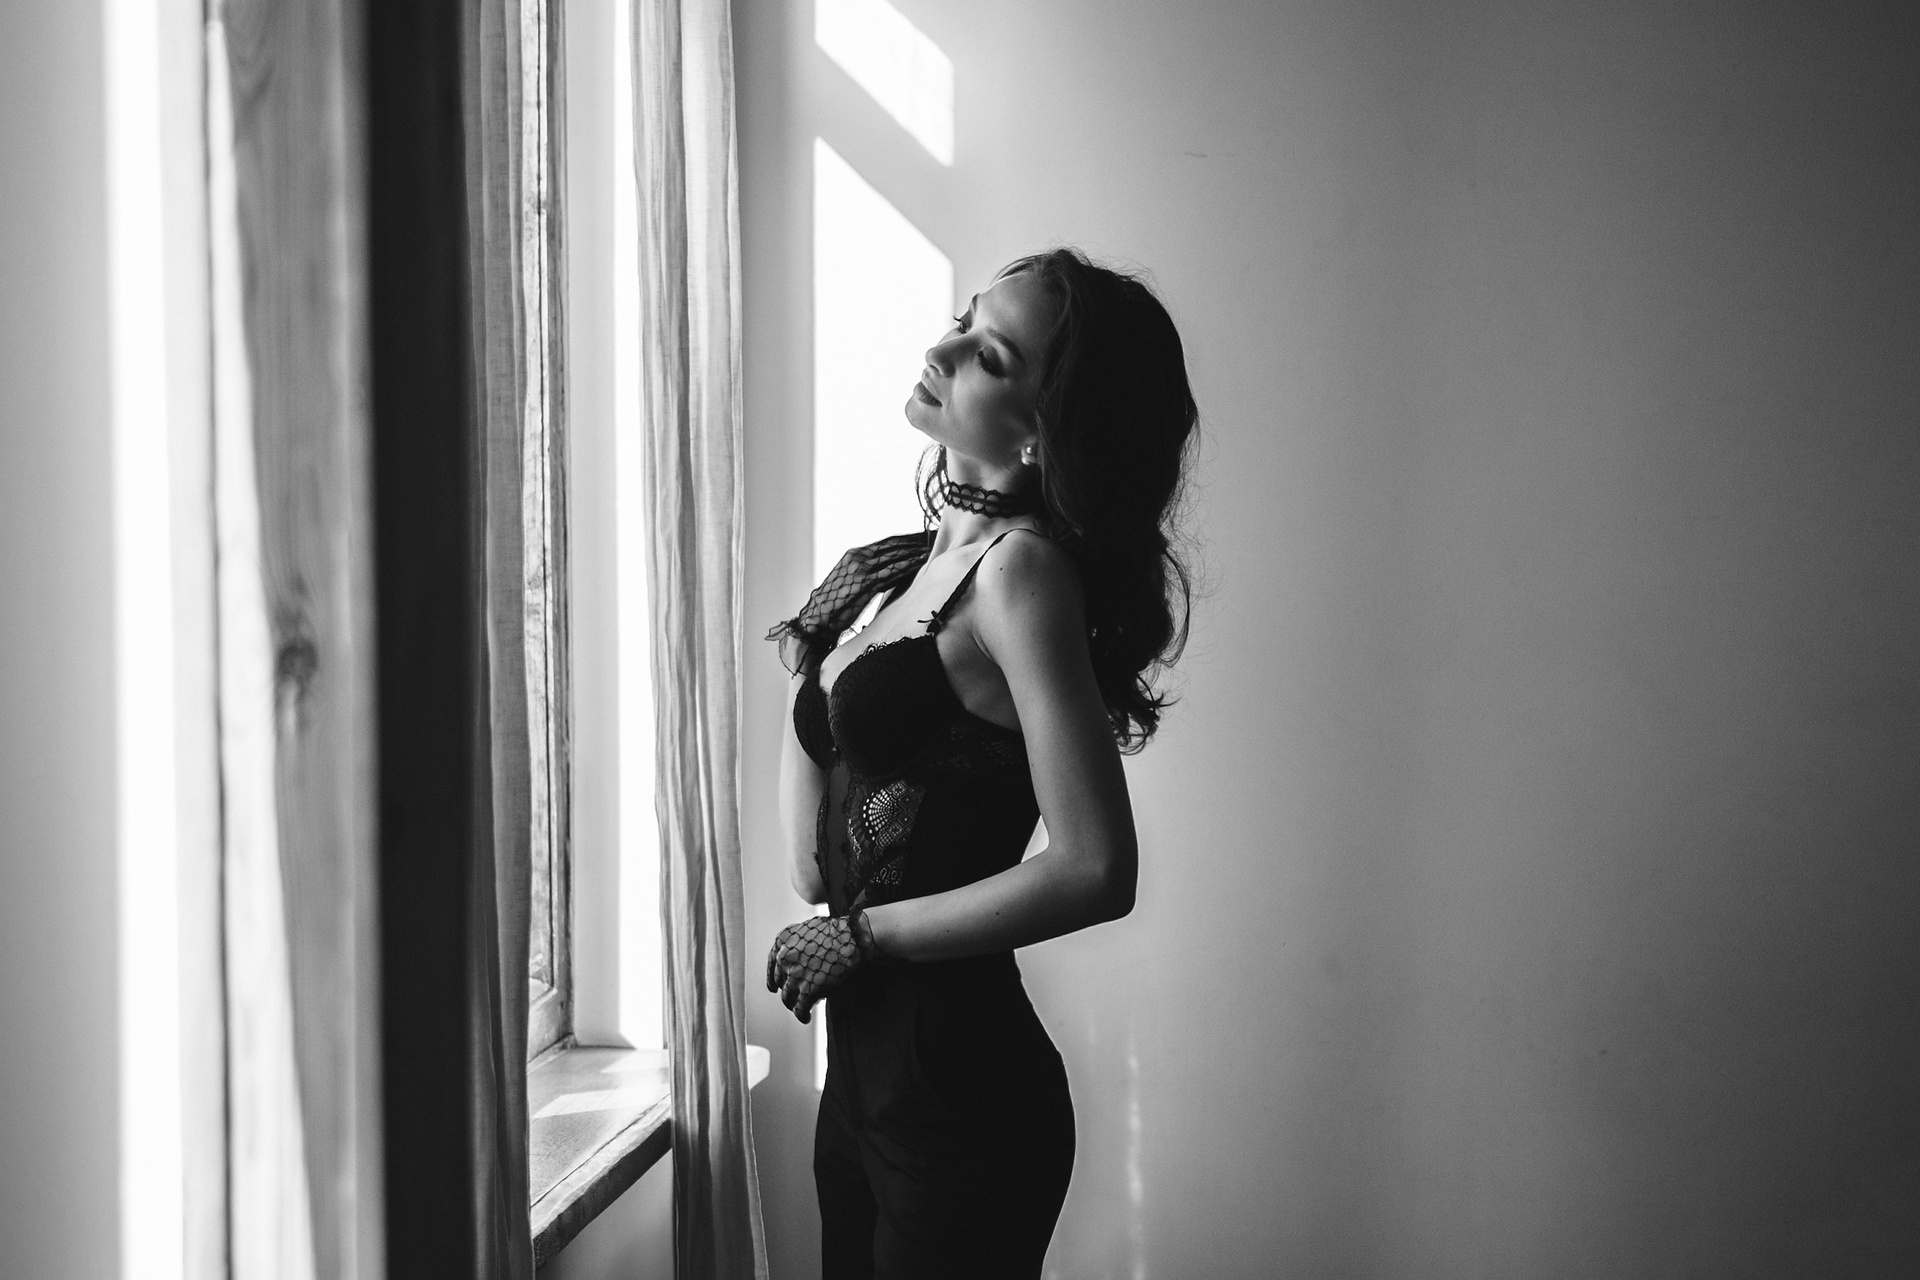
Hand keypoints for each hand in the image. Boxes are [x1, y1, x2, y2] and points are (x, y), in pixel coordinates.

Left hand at [764, 910, 885, 1022]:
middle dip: (788, 990)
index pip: (773, 963)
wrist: (852, 937)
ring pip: (787, 997)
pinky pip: (800, 1009)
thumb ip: (798, 943)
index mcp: (783, 940)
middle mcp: (784, 958)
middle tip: (795, 997)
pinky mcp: (807, 990)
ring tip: (800, 1009)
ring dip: (793, 1004)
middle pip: (781, 982)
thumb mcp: (809, 928)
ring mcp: (794, 975)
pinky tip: (806, 1018)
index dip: (773, 978)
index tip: (774, 987)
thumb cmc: (838, 930)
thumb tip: (801, 955)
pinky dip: (802, 1015)